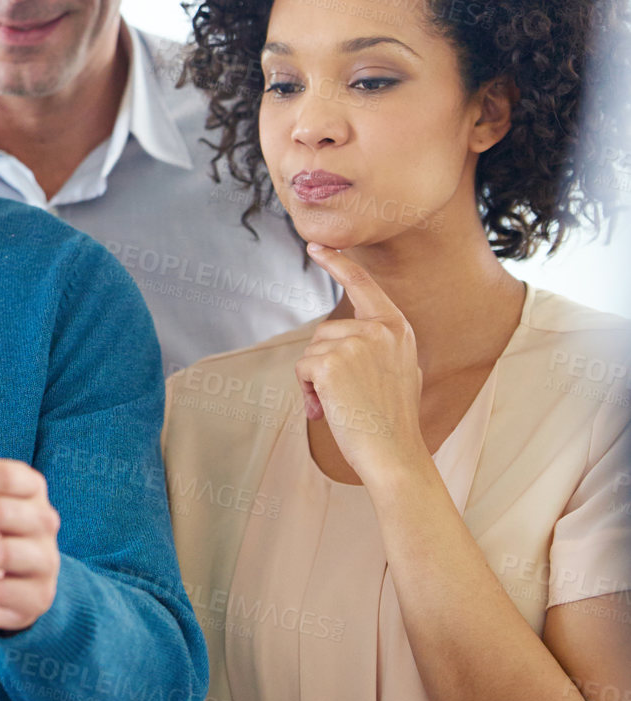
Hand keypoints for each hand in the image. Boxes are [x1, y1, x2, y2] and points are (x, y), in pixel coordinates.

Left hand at [296, 242, 426, 484]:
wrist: (395, 454)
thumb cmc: (391, 421)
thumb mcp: (398, 371)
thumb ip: (377, 346)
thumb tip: (341, 340)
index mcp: (397, 328)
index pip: (365, 287)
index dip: (339, 264)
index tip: (316, 245)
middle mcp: (379, 329)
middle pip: (326, 332)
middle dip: (325, 364)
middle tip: (348, 397)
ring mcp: (356, 343)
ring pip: (312, 351)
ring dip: (315, 380)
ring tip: (342, 405)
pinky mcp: (331, 361)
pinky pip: (302, 368)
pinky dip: (307, 391)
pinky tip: (328, 409)